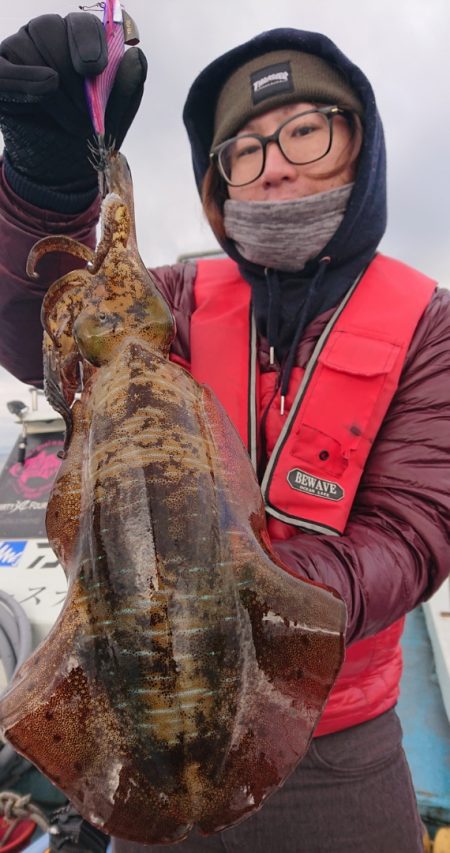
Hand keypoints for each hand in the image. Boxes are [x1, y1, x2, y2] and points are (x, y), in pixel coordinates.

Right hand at [0, 13, 146, 192]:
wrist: (63, 167)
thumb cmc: (90, 133)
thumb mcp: (115, 116)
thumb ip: (128, 87)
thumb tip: (136, 55)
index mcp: (79, 40)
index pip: (81, 24)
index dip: (87, 41)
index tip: (94, 69)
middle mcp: (47, 38)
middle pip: (50, 30)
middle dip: (71, 75)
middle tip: (85, 111)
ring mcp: (20, 52)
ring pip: (28, 49)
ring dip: (54, 93)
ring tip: (72, 122)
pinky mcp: (1, 74)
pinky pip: (4, 71)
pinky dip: (22, 81)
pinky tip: (44, 90)